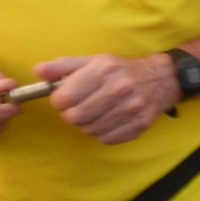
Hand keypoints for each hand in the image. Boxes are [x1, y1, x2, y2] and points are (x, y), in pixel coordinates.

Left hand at [38, 54, 181, 145]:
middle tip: (79, 107)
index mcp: (104, 70)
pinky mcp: (139, 124)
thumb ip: (63, 67)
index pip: (64, 98)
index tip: (65, 98)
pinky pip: (106, 139)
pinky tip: (108, 120)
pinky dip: (102, 133)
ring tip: (95, 113)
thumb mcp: (93, 62)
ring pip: (89, 130)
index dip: (59, 101)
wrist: (161, 79)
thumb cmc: (120, 71)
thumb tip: (38, 71)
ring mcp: (131, 108)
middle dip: (72, 114)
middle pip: (75, 117)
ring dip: (87, 124)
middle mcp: (119, 88)